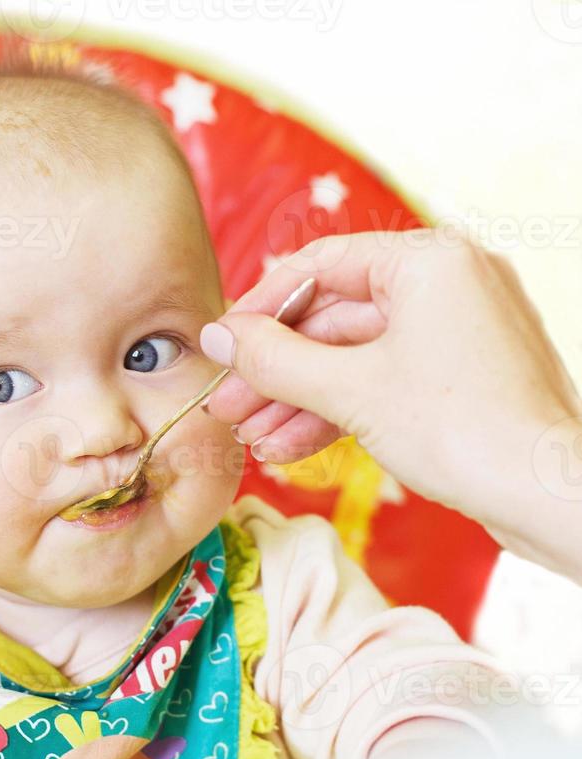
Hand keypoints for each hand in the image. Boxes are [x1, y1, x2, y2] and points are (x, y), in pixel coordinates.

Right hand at [200, 231, 581, 577]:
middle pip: (333, 317)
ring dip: (297, 399)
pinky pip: (384, 379)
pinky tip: (290, 448)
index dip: (259, 308)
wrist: (547, 494)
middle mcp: (449, 281)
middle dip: (275, 371)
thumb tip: (215, 336)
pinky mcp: (464, 375)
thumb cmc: (461, 429)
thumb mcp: (348, 390)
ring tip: (251, 439)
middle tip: (226, 406)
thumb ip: (273, 358)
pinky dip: (338, 410)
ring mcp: (459, 329)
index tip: (220, 347)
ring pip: (354, 356)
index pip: (319, 265)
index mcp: (429, 259)